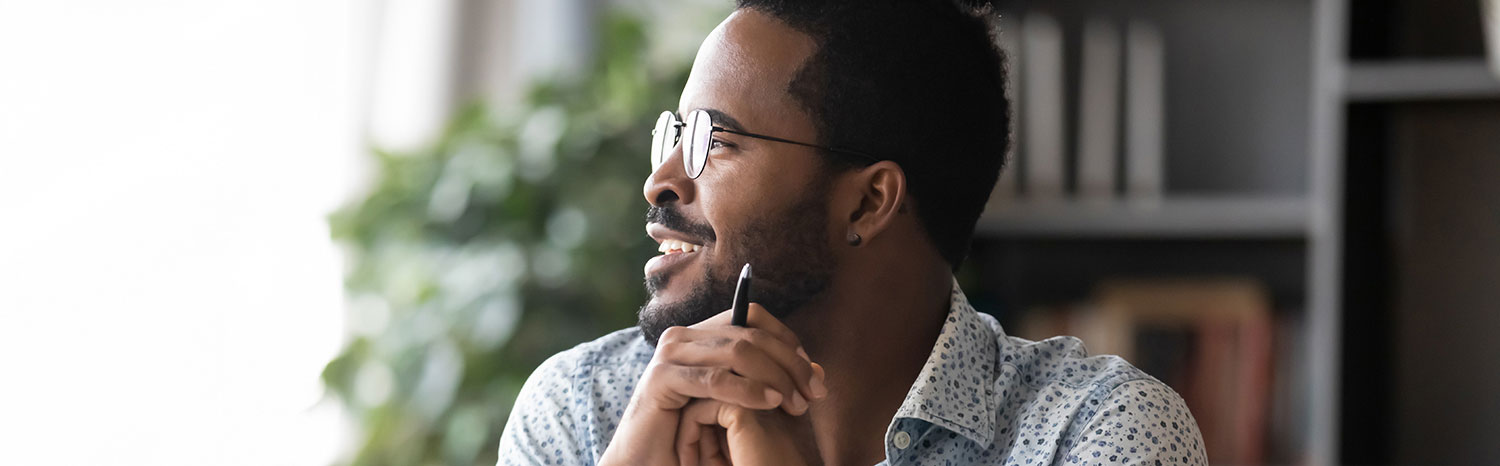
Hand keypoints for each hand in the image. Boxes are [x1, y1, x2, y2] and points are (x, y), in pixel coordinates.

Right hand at [598, 303, 827, 465]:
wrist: (648, 460)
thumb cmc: (695, 434)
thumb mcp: (741, 402)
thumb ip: (773, 381)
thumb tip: (819, 368)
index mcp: (701, 334)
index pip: (752, 316)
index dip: (788, 340)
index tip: (813, 372)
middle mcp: (683, 336)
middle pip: (750, 333)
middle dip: (789, 363)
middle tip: (813, 393)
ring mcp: (670, 354)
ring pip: (737, 352)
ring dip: (775, 377)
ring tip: (795, 403)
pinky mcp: (661, 379)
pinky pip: (714, 379)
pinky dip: (747, 390)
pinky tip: (770, 403)